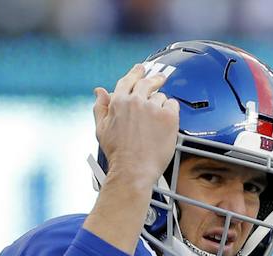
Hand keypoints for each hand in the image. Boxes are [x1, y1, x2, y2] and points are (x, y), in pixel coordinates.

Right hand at [93, 64, 178, 189]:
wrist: (133, 170)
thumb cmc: (118, 154)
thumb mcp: (102, 129)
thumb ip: (101, 107)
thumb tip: (99, 92)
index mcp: (119, 102)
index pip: (128, 80)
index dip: (135, 73)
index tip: (140, 68)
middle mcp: (136, 101)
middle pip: (147, 82)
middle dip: (154, 78)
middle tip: (160, 78)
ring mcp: (153, 108)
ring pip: (160, 97)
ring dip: (160, 105)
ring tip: (157, 123)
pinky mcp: (168, 117)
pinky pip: (173, 105)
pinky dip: (171, 112)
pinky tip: (166, 124)